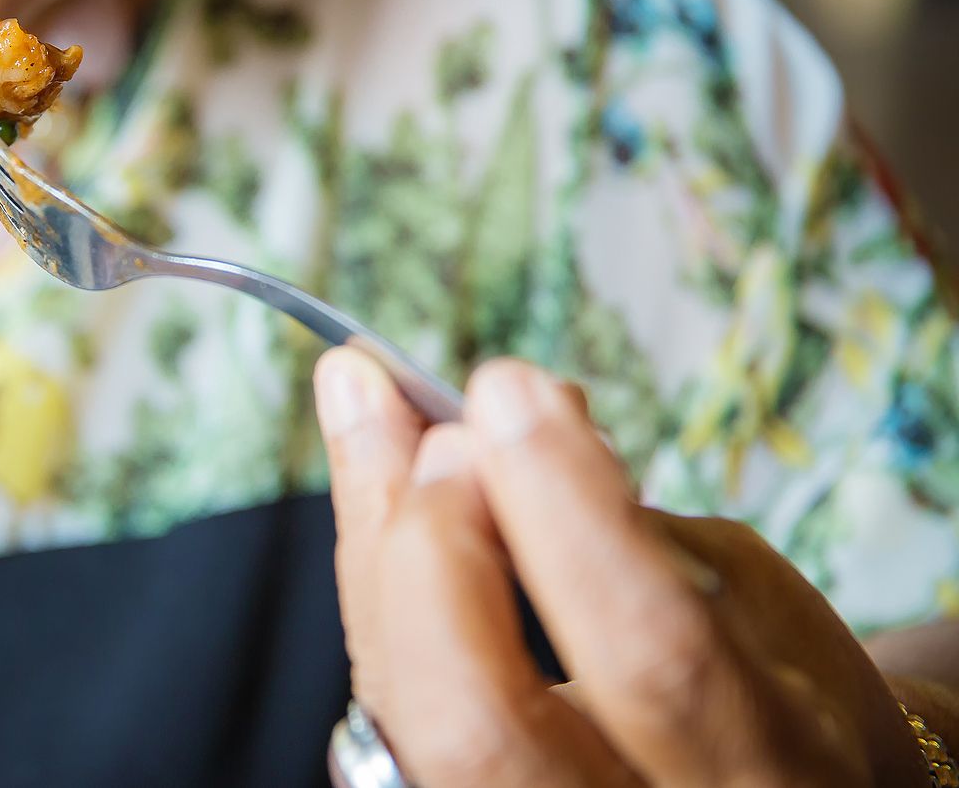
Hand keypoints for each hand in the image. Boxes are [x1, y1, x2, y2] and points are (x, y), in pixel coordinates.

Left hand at [312, 349, 930, 786]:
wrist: (767, 779)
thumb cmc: (774, 680)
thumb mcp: (749, 595)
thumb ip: (628, 530)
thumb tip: (499, 422)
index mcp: (758, 771)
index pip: (651, 655)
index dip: (566, 512)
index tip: (510, 389)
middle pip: (477, 729)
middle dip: (435, 553)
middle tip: (440, 429)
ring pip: (402, 711)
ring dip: (374, 539)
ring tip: (364, 401)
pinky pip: (386, 698)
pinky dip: (371, 578)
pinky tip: (370, 479)